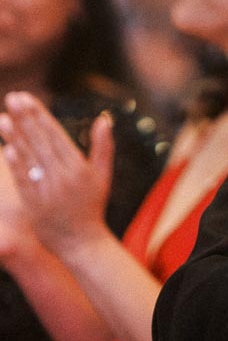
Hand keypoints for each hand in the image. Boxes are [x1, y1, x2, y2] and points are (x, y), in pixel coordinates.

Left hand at [0, 93, 112, 257]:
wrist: (81, 242)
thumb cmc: (92, 206)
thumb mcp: (103, 175)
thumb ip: (103, 146)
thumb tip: (104, 119)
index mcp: (78, 166)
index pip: (55, 134)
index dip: (40, 115)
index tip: (27, 98)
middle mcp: (63, 176)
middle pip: (41, 141)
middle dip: (26, 118)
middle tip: (13, 98)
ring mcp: (48, 190)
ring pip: (30, 158)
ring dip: (15, 136)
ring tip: (3, 118)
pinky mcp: (35, 204)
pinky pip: (24, 180)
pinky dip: (16, 164)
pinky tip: (7, 148)